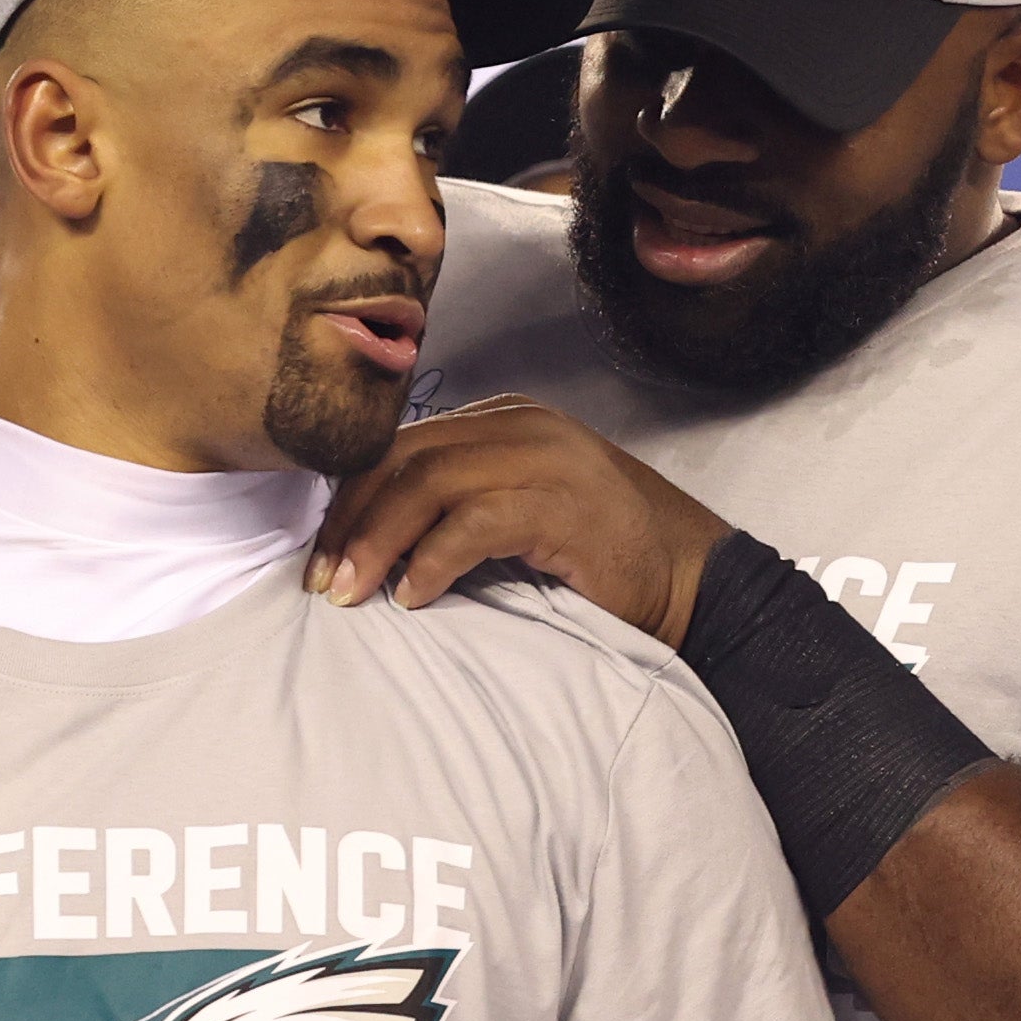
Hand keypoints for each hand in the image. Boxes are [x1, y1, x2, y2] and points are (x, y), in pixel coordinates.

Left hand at [306, 395, 732, 643]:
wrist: (698, 581)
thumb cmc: (606, 562)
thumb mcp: (524, 516)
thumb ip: (465, 506)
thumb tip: (377, 544)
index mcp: (509, 422)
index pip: (403, 445)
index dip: (350, 499)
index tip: (323, 555)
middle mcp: (523, 427)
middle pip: (404, 457)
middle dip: (352, 520)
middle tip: (324, 582)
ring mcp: (546, 459)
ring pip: (429, 482)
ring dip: (378, 542)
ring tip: (353, 594)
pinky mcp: (563, 504)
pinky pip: (474, 522)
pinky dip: (431, 561)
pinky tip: (413, 598)